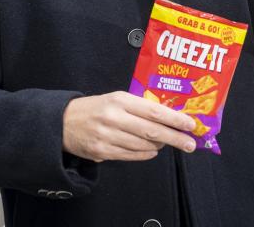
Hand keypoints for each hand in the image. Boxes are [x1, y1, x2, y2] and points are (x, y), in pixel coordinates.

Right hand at [62, 91, 196, 162]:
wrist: (63, 122)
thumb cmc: (96, 108)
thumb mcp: (116, 98)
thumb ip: (138, 106)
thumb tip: (168, 117)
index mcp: (120, 100)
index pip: (154, 110)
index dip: (174, 119)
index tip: (190, 124)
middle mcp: (114, 117)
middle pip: (152, 131)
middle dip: (175, 138)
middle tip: (190, 144)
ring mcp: (108, 136)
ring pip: (143, 146)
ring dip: (159, 146)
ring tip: (167, 143)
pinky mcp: (102, 152)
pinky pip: (131, 155)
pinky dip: (145, 154)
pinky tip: (152, 151)